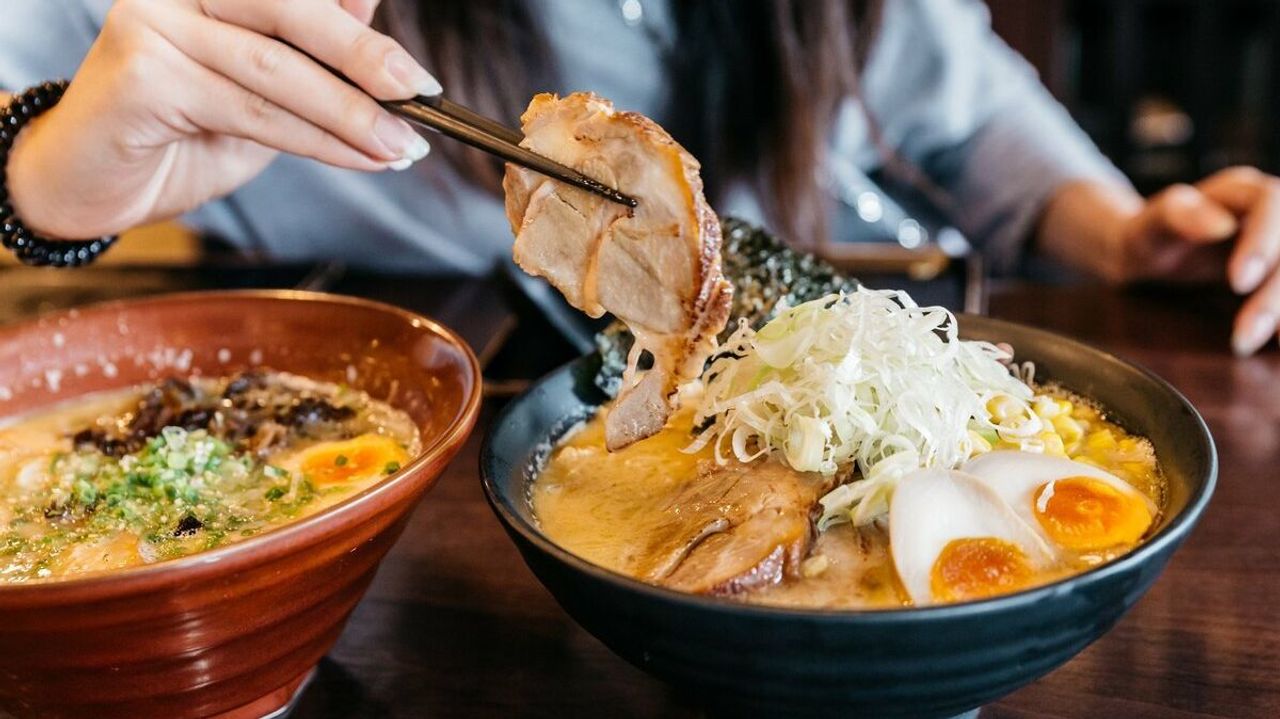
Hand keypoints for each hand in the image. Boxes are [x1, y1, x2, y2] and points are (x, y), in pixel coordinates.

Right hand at [6, 0, 437, 239]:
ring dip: (352, 114)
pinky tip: (359, 158)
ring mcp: (153, 22)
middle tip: (423, 95)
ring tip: (401, 145)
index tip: (420, 64)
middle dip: (368, 58)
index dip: (360, 23)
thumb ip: (308, 50)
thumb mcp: (262, 89)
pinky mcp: (143, 73)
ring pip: (278, 69)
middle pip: (292, 12)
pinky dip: (316, 140)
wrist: (92, 186)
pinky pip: (252, 110)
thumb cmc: (177, 135)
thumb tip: (372, 12)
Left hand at [1114, 167, 1279, 355]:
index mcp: (1241, 191)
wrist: (1148, 257)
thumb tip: (1220, 226)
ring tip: (1270, 346)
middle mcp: (1272, 213)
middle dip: (1274, 295)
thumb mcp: (1147, 229)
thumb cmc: (1146, 238)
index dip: (1263, 241)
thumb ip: (1175, 218)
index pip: (1271, 202)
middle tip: (1243, 337)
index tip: (1237, 283)